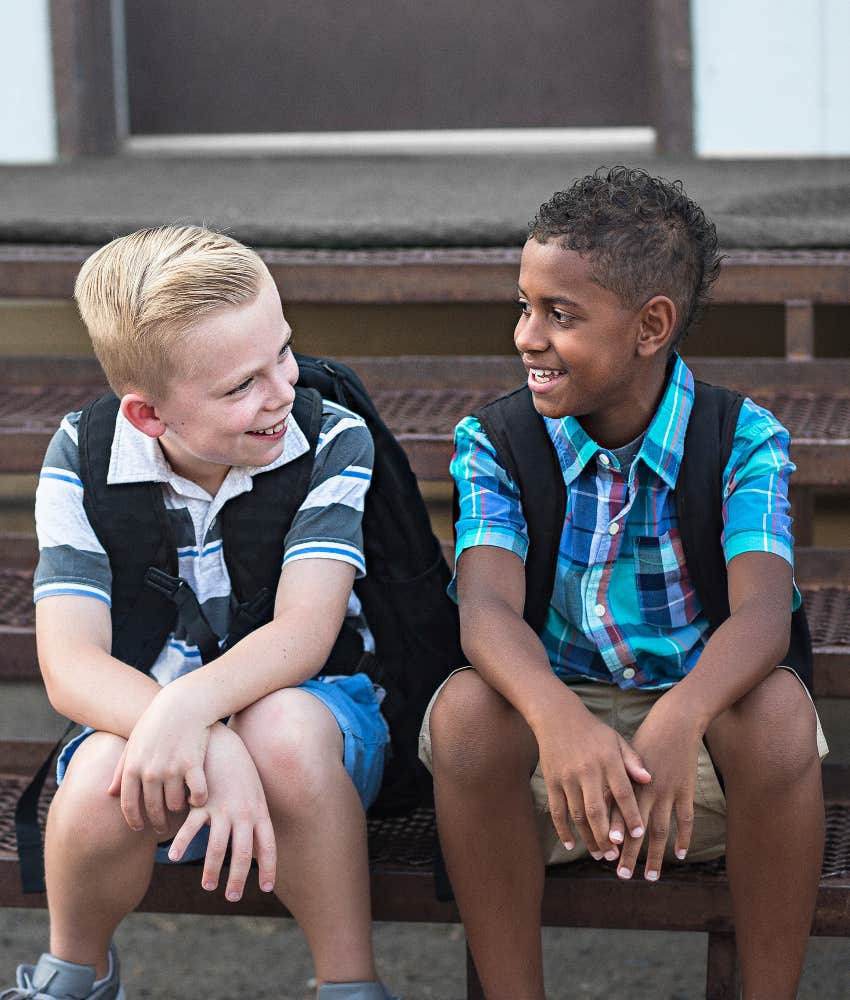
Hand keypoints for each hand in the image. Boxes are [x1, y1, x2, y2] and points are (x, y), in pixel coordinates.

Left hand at [107, 686, 210, 834]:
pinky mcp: (193, 764)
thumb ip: (120, 769)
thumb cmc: (156, 723)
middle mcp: (150, 771)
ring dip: (178, 810)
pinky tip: (198, 798)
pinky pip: (197, 794)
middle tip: (161, 828)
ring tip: (180, 809)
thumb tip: (109, 793)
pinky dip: (198, 800)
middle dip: (156, 823)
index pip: (128, 805)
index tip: (139, 828)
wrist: (183, 703)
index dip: (133, 821)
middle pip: (152, 809)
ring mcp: (172, 769)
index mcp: (133, 767)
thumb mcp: (133, 743)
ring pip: (175, 805)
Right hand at [166, 724, 276, 900]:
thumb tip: (260, 841)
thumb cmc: (238, 769)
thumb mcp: (254, 791)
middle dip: (237, 878)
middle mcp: (243, 813)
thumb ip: (255, 817)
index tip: (265, 888)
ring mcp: (223, 808)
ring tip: (208, 886)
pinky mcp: (201, 802)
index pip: (268, 845)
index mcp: (259, 811)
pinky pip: (191, 829)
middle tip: (231, 897)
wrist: (221, 741)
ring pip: (218, 847)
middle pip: (243, 853)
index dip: (269, 867)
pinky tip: (174, 857)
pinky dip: (183, 845)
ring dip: (213, 870)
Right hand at [534, 697, 650, 858]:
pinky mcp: (552, 781)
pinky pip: (557, 810)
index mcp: (607, 760)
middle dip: (607, 836)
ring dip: (588, 838)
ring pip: (578, 815)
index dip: (631, 814)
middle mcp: (587, 771)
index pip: (622, 792)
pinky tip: (571, 844)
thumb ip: (633, 760)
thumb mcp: (616, 740)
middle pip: (598, 810)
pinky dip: (563, 829)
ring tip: (600, 854)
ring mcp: (567, 778)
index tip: (639, 833)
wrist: (557, 716)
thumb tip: (649, 780)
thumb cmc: (593, 731)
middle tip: (617, 855)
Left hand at [608, 695, 700, 881]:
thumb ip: (613, 779)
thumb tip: (599, 802)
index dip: (610, 837)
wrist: (674, 721)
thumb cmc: (645, 737)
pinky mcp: (686, 790)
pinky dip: (683, 838)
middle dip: (628, 854)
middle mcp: (645, 790)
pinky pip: (685, 820)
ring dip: (654, 855)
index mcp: (626, 781)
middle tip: (622, 876)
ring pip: (660, 831)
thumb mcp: (623, 755)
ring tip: (649, 876)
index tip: (603, 857)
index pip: (614, 815)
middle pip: (635, 830)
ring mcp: (667, 792)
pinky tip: (680, 855)